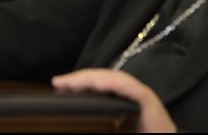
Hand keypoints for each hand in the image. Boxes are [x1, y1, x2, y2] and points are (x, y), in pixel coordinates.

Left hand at [52, 69, 175, 132]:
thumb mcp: (112, 131)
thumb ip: (98, 125)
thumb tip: (74, 125)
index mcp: (118, 102)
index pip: (95, 86)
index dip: (77, 83)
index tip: (58, 85)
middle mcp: (128, 95)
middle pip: (102, 79)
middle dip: (80, 78)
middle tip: (59, 82)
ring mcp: (139, 95)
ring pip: (113, 79)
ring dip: (92, 78)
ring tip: (74, 82)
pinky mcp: (149, 100)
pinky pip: (130, 87)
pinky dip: (114, 83)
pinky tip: (99, 84)